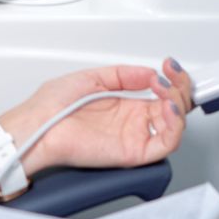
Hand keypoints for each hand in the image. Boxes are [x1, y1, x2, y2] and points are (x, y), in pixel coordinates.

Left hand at [8, 58, 193, 173]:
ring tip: (168, 89)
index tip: (169, 65)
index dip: (171, 79)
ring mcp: (134, 136)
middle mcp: (133, 121)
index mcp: (124, 104)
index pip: (161, 94)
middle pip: (173, 109)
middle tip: (172, 74)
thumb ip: (123, 75)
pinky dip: (174, 127)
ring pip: (174, 126)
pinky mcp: (134, 153)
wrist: (39, 124)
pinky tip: (167, 108)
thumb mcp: (92, 77)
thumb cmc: (54, 104)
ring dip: (179, 105)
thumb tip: (149, 72)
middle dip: (179, 88)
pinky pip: (164, 144)